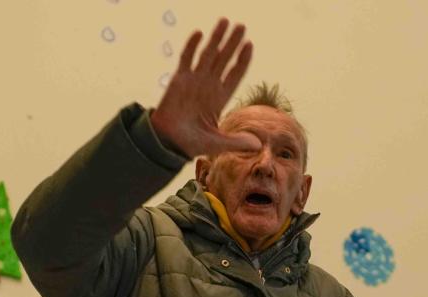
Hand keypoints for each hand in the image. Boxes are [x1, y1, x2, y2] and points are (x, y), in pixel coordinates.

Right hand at [150, 18, 259, 157]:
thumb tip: (258, 145)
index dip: (242, 60)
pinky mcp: (179, 79)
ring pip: (208, 54)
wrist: (168, 142)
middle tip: (242, 26)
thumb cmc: (193, 143)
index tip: (249, 45)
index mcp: (220, 98)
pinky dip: (192, 46)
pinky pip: (187, 58)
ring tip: (225, 21)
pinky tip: (200, 33)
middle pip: (224, 59)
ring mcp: (194, 80)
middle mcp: (209, 85)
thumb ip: (237, 141)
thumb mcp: (219, 143)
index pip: (235, 74)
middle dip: (233, 43)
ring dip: (216, 38)